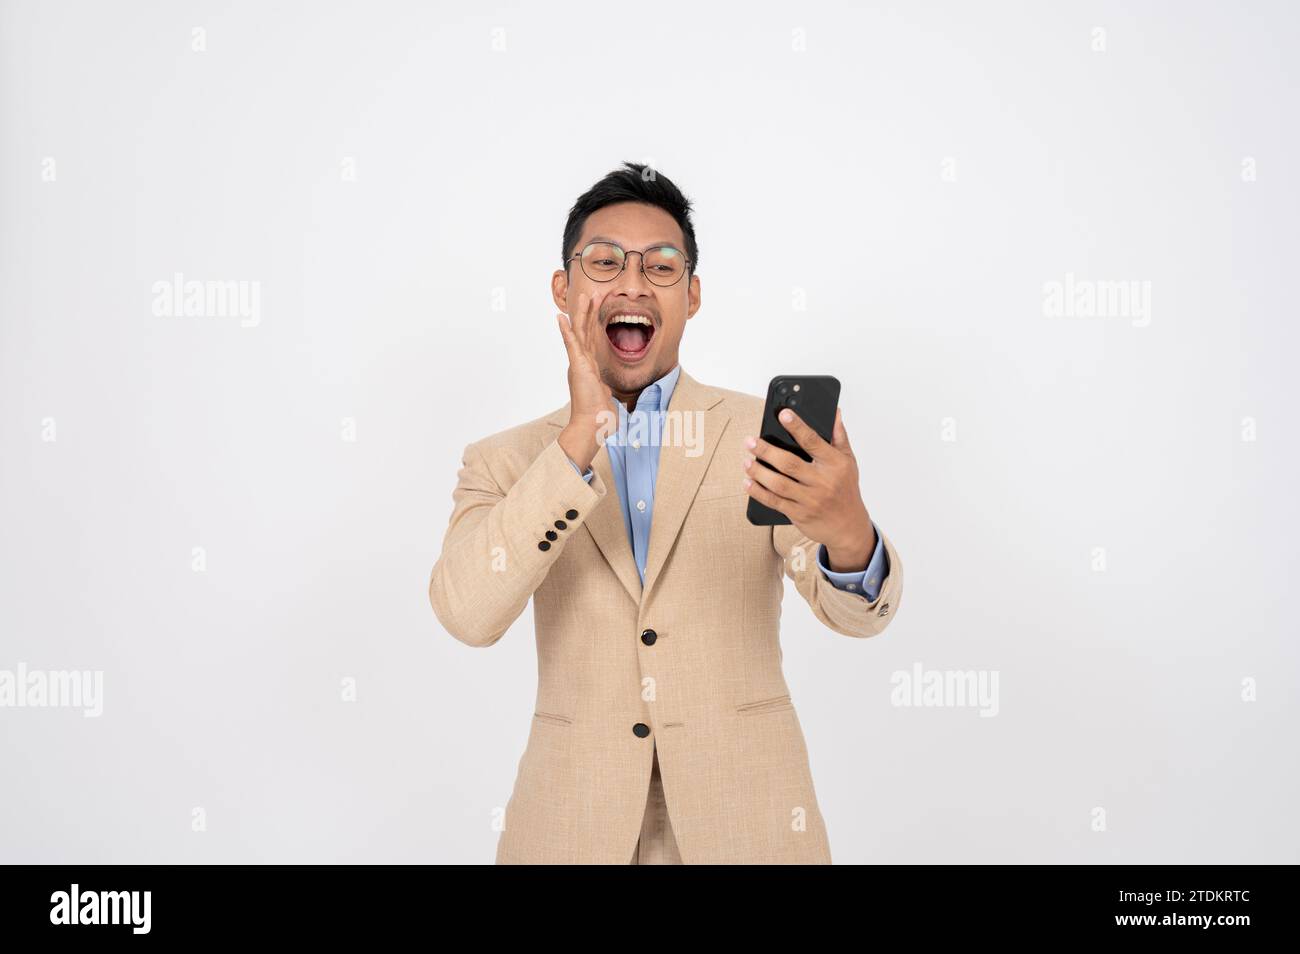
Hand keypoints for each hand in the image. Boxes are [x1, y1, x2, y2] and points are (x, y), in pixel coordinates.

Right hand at [555, 291, 614, 471]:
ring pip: (580, 333)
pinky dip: (567, 331)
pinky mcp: (578, 367)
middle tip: (590, 294)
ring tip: (583, 296)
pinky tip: (561, 318)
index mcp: (590, 369)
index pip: (592, 342)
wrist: (592, 425)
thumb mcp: (606, 401)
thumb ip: (606, 395)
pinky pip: (572, 345)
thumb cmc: (599, 418)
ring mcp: (579, 364)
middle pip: (585, 333)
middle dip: (588, 313)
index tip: (595, 312)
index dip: (594, 326)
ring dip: (582, 314)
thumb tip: (609, 398)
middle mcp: (583, 364)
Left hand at [742, 407, 876, 570]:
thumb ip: (839, 436)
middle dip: (766, 451)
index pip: (813, 442)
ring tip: (746, 461)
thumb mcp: (848, 461)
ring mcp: (810, 500)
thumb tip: (833, 412)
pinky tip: (748, 482)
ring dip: (758, 472)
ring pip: (778, 484)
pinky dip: (758, 492)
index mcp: (835, 464)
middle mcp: (823, 482)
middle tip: (750, 441)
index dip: (797, 426)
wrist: (848, 527)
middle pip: (789, 464)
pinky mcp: (799, 515)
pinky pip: (774, 502)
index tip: (783, 414)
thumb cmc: (846, 490)